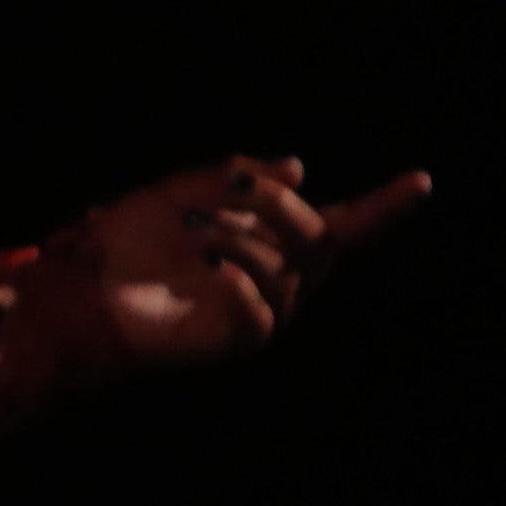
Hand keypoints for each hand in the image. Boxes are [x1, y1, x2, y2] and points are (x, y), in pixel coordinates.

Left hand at [0, 152, 433, 392]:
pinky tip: (206, 264)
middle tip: (233, 184)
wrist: (85, 287)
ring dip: (239, 236)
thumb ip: (237, 177)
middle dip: (277, 203)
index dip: (382, 206)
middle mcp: (278, 276)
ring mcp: (262, 309)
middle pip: (317, 237)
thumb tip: (298, 167)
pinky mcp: (238, 338)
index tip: (420, 181)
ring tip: (192, 227)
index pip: (340, 225)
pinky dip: (237, 280)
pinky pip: (260, 309)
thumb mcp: (179, 190)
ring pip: (285, 267)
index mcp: (271, 241)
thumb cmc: (130, 241)